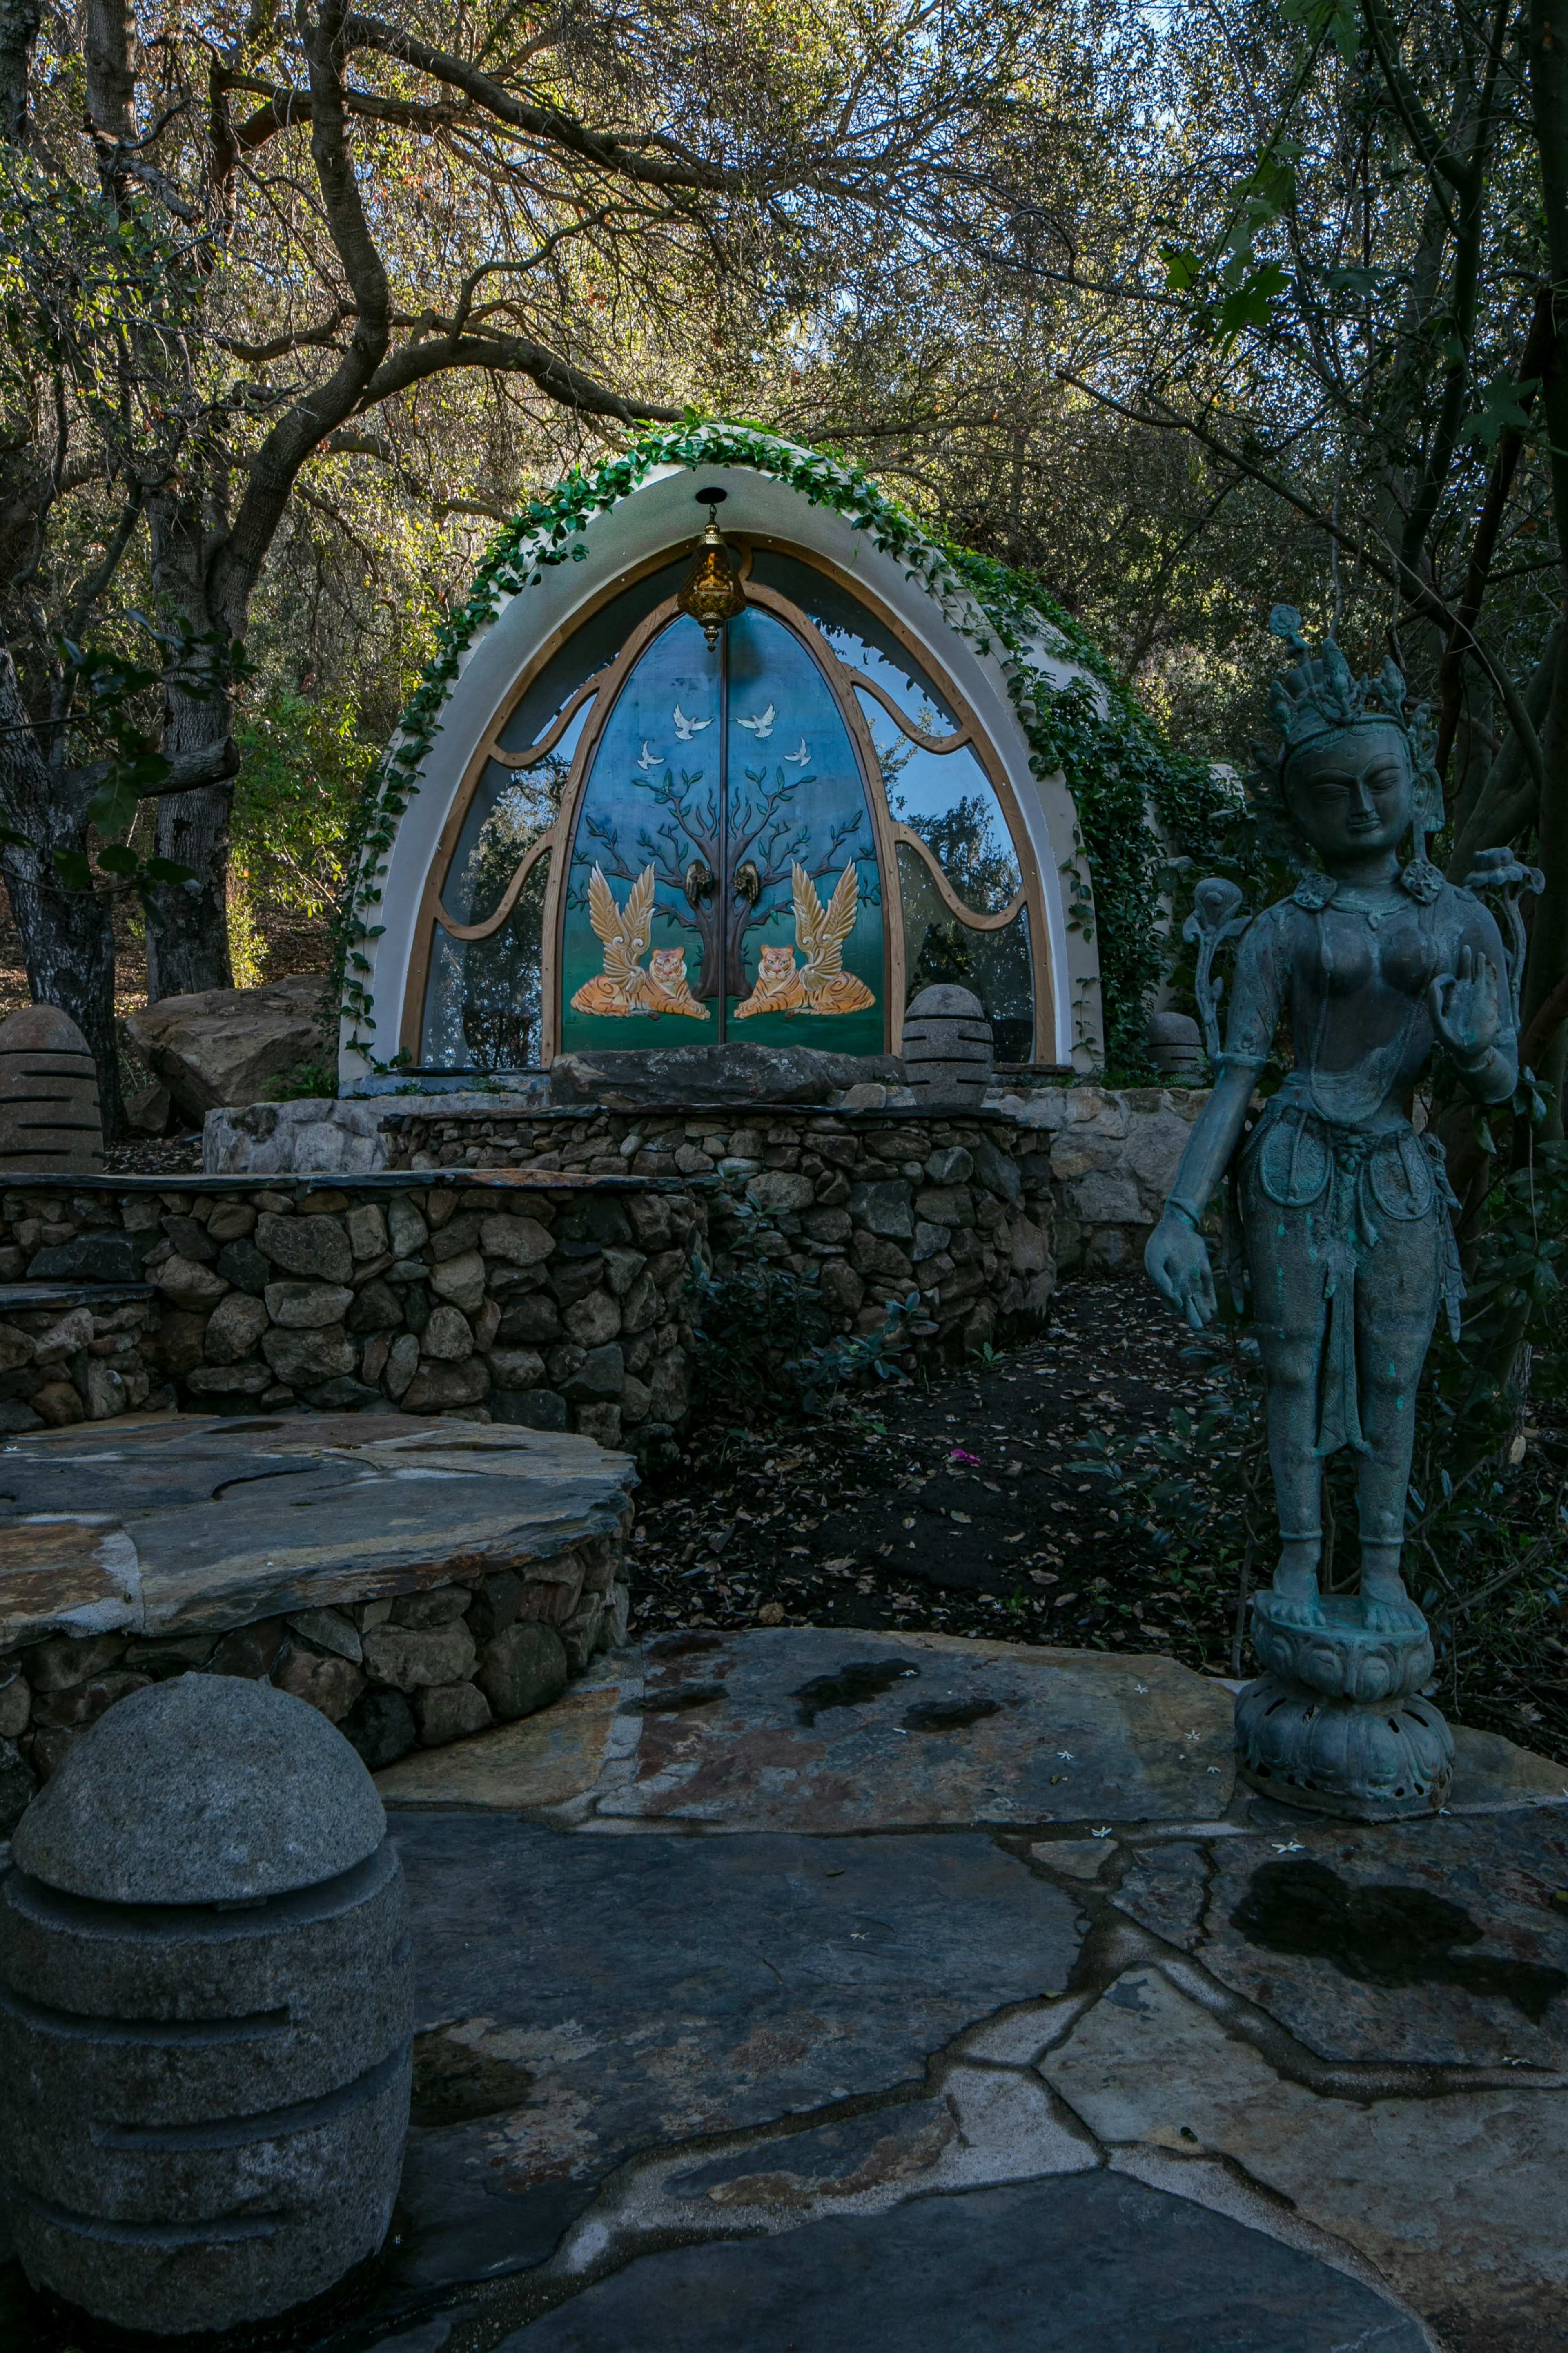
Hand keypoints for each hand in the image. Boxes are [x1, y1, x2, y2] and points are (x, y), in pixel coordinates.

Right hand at [1144, 1211, 1215, 1330]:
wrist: (1176, 1227)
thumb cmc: (1161, 1244)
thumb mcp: (1154, 1260)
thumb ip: (1161, 1279)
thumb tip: (1173, 1297)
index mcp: (1167, 1284)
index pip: (1171, 1303)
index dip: (1174, 1306)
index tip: (1179, 1304)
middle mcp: (1181, 1284)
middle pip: (1187, 1306)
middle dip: (1192, 1317)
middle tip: (1198, 1327)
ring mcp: (1193, 1278)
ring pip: (1199, 1300)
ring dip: (1203, 1311)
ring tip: (1207, 1320)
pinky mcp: (1204, 1270)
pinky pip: (1209, 1288)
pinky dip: (1211, 1298)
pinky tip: (1214, 1308)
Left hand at [1428, 945, 1499, 1068]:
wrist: (1470, 1050)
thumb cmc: (1452, 1040)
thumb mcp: (1439, 1025)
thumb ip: (1435, 1007)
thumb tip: (1435, 986)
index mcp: (1449, 999)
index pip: (1444, 982)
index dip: (1443, 979)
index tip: (1449, 980)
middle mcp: (1463, 995)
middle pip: (1463, 972)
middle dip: (1465, 960)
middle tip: (1466, 947)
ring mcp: (1477, 997)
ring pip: (1478, 976)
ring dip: (1480, 965)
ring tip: (1480, 955)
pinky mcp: (1490, 1002)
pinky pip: (1490, 985)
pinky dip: (1491, 975)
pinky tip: (1491, 965)